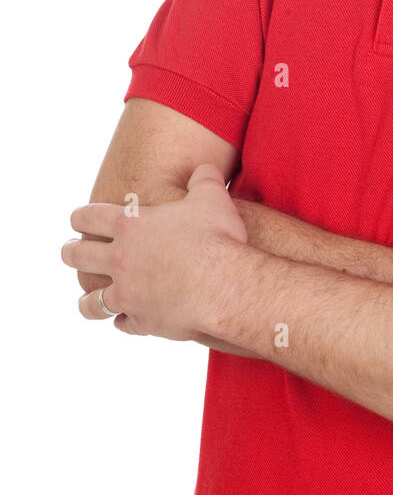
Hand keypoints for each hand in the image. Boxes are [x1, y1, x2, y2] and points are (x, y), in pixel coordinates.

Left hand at [62, 163, 246, 340]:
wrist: (222, 285)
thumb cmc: (215, 237)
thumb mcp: (211, 197)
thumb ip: (203, 179)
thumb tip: (204, 170)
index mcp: (130, 226)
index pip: (90, 217)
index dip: (80, 217)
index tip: (76, 219)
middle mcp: (120, 260)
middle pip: (79, 256)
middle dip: (71, 253)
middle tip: (68, 252)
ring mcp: (127, 293)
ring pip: (93, 301)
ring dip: (88, 300)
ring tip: (86, 301)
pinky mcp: (142, 320)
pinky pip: (124, 324)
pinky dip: (124, 322)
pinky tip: (126, 321)